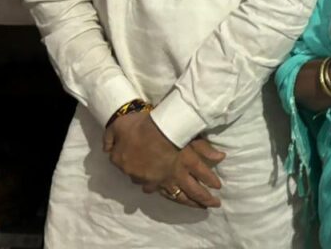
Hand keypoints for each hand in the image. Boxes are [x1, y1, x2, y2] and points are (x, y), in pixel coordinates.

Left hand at [104, 112, 224, 207]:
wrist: (152, 125)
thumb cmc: (131, 132)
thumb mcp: (114, 140)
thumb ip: (112, 147)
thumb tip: (109, 151)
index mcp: (149, 175)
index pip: (153, 186)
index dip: (153, 187)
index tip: (153, 188)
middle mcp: (169, 173)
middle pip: (185, 190)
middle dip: (197, 199)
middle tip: (210, 206)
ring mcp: (183, 161)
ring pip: (198, 176)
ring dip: (208, 186)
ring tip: (218, 195)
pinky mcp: (192, 145)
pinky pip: (203, 150)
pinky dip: (212, 153)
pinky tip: (221, 156)